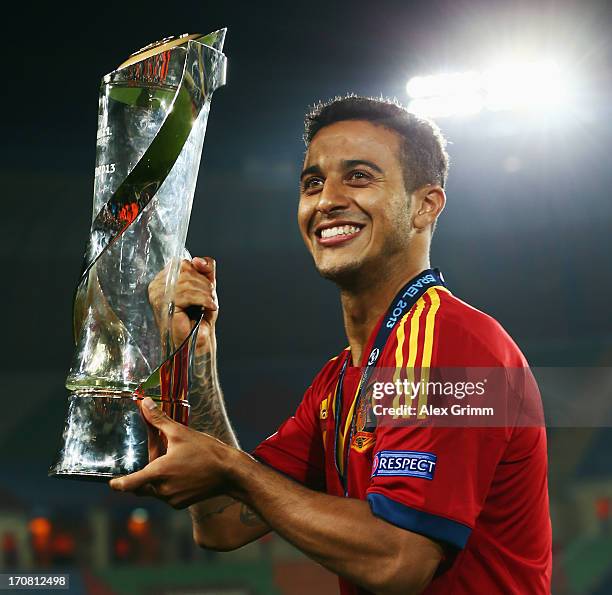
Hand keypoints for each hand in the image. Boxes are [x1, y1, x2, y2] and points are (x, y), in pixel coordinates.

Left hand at [110, 397, 235, 507]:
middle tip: (158, 450)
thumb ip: (158, 419)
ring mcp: (172, 499)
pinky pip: (167, 494)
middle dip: (145, 470)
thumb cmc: (205, 451)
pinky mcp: (181, 503)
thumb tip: (144, 402)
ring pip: (155, 488)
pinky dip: (169, 483)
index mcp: (158, 473)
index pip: (129, 484)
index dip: (118, 484)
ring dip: (158, 475)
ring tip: (174, 457)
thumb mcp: (180, 432)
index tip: (111, 483)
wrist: (229, 472)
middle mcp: (162, 490)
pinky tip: (182, 468)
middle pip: (142, 483)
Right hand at [148, 257, 217, 349]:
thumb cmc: (200, 316)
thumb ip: (205, 269)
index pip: (183, 262)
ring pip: (187, 280)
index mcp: (164, 279)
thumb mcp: (206, 286)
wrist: (198, 340)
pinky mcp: (164, 306)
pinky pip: (186, 294)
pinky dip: (203, 299)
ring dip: (206, 292)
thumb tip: (198, 259)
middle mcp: (157, 285)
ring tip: (210, 303)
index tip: (209, 286)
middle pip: (185, 268)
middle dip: (204, 282)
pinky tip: (209, 306)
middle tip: (211, 297)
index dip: (200, 271)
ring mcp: (158, 296)